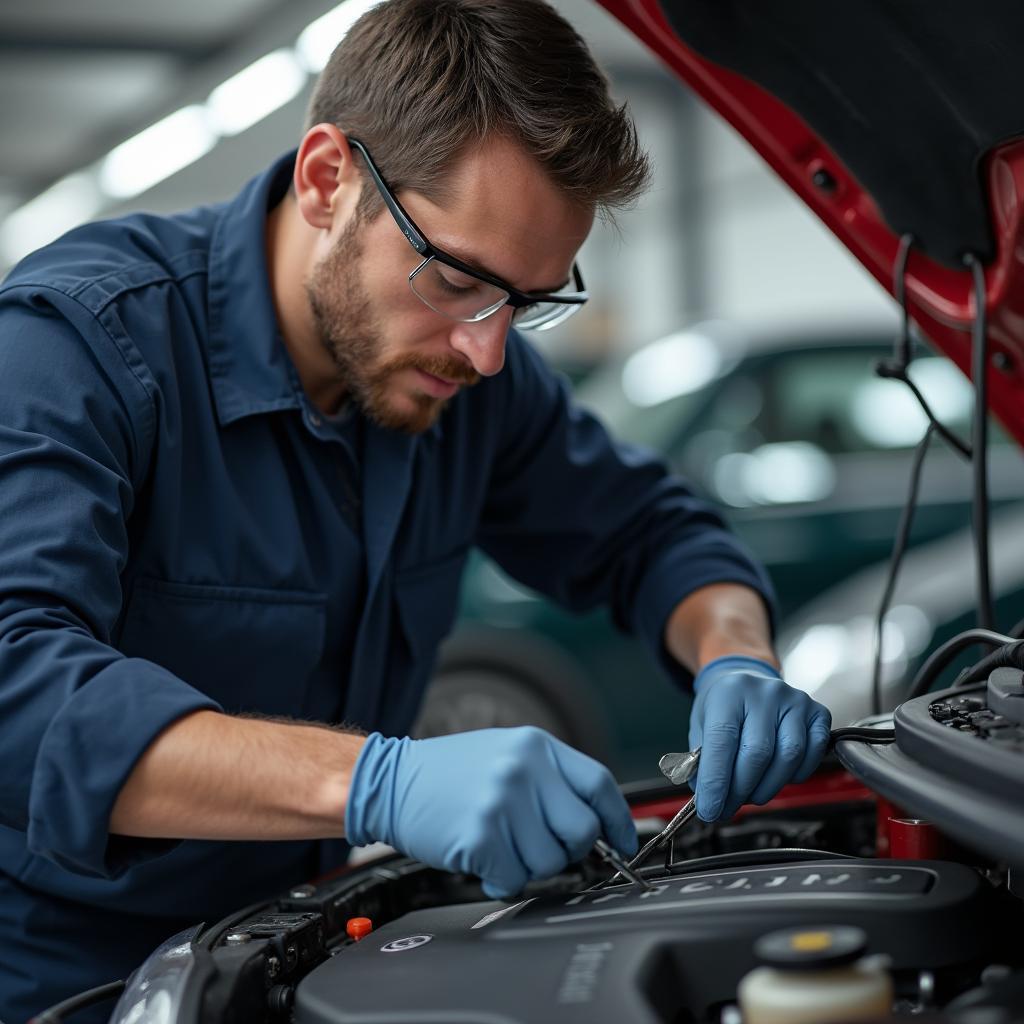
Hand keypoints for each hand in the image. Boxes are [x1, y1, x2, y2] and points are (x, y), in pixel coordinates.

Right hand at [345, 726, 636, 899]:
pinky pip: (514, 879)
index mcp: (537, 746)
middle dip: (569, 850)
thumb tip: (595, 821)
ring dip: (528, 867)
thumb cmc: (450, 773)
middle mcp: (524, 770)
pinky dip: (500, 879)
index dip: (618, 820)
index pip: (599, 785)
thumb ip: (550, 780)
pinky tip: (481, 858)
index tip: (623, 843)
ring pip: (550, 861)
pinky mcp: (481, 836)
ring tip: (500, 846)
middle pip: (582, 830)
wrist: (390, 780)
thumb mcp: (506, 755)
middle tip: (542, 848)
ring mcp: (503, 803)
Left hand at [689, 655, 830, 820]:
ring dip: (767, 788)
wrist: (747, 676)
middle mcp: (764, 693)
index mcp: (729, 692)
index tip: (709, 809)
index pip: (722, 741)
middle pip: (757, 753)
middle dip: (740, 791)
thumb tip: (706, 796)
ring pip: (788, 757)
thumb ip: (701, 759)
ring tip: (750, 796)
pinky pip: (811, 754)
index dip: (715, 781)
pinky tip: (776, 777)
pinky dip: (795, 776)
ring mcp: (794, 700)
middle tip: (726, 809)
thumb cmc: (724, 704)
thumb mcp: (701, 723)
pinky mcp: (816, 712)